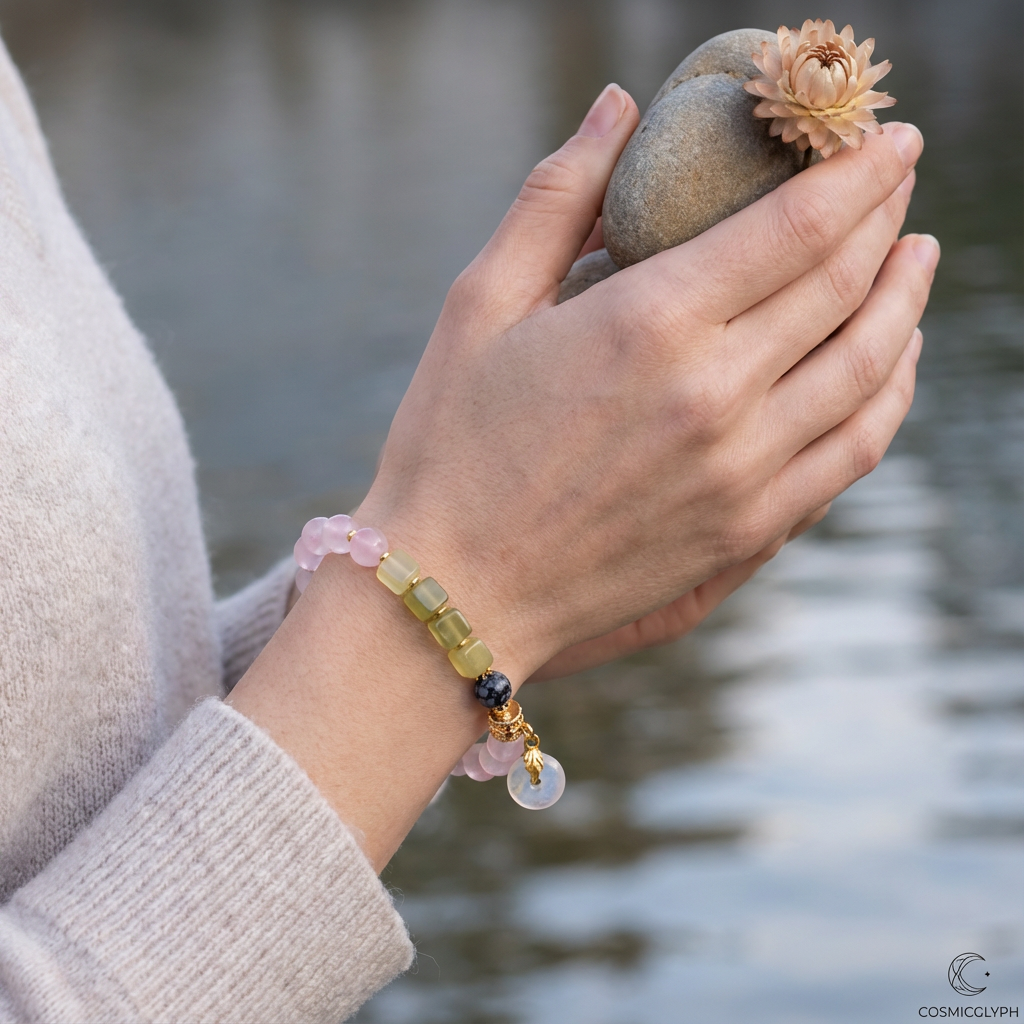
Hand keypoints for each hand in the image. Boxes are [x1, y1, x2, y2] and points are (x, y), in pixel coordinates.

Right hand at [357, 85, 935, 686]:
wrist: (454, 592)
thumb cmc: (451, 446)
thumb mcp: (481, 304)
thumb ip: (556, 198)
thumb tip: (619, 106)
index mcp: (650, 325)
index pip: (797, 226)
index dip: (858, 171)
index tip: (890, 137)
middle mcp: (715, 397)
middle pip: (846, 287)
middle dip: (888, 218)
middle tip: (899, 179)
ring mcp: (742, 473)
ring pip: (870, 372)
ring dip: (907, 304)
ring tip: (915, 262)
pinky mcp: (746, 531)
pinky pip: (853, 453)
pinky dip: (888, 397)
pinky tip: (888, 367)